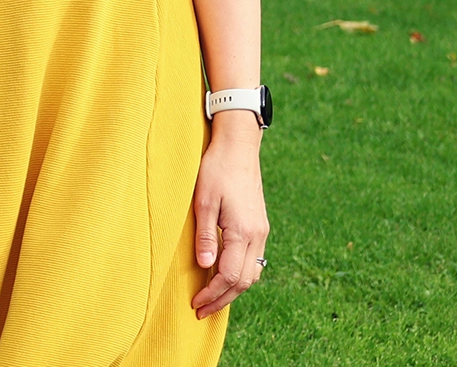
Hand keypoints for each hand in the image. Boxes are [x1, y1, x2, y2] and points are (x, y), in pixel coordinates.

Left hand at [190, 115, 268, 317]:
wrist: (238, 147)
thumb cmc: (216, 170)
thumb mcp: (203, 201)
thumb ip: (205, 235)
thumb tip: (204, 267)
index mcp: (243, 231)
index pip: (230, 276)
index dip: (212, 293)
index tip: (195, 303)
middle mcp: (257, 235)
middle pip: (244, 281)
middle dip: (223, 299)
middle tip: (201, 310)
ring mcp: (261, 231)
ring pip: (253, 273)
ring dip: (233, 289)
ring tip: (211, 298)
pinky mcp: (259, 225)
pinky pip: (254, 259)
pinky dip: (240, 274)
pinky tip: (224, 275)